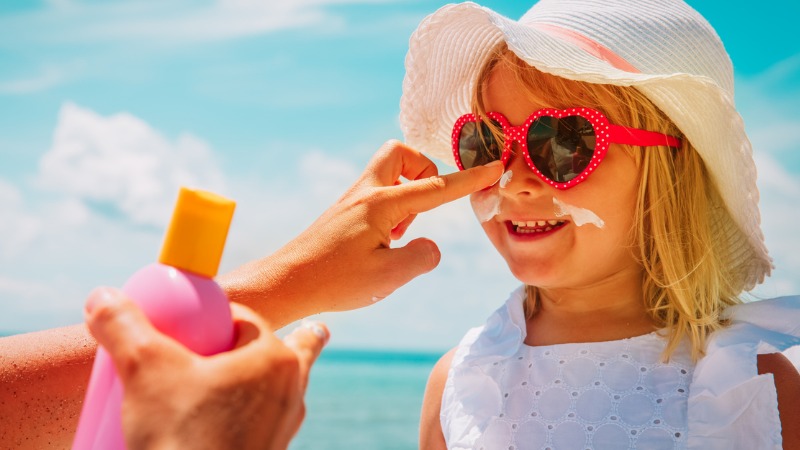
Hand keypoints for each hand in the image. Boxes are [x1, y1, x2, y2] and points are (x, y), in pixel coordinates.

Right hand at [84, 287, 328, 449]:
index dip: (215, 316)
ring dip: (266, 381)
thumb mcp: (144, 371)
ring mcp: (283, 428)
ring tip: (266, 374)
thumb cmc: (182, 437)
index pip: (244, 320)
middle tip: (258, 339)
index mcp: (274, 359)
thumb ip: (123, 327)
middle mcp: (290, 392)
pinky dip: (252, 418)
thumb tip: (102, 297)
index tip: (191, 324)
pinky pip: (264, 425)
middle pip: (274, 352)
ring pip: (276, 391)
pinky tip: (233, 425)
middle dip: (270, 343)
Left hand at [219, 140, 502, 325]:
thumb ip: (422, 257)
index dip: (470, 179)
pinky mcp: (344, 212)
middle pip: (401, 153)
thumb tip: (431, 246)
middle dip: (423, 170)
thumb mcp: (388, 277)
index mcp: (381, 204)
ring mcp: (352, 200)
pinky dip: (391, 209)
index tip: (495, 166)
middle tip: (423, 207)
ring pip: (389, 172)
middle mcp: (366, 193)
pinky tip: (381, 243)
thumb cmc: (334, 281)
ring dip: (407, 194)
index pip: (437, 187)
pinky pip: (377, 192)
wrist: (286, 282)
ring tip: (398, 236)